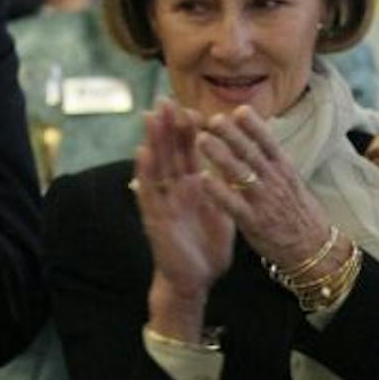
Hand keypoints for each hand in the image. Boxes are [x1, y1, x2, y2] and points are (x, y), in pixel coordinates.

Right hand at [134, 102, 234, 323]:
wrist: (196, 280)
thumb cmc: (207, 246)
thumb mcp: (221, 210)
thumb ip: (223, 187)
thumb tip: (236, 164)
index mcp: (193, 186)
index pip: (191, 152)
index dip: (191, 131)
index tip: (195, 107)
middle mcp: (175, 190)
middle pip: (171, 152)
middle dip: (168, 126)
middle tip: (165, 99)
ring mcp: (163, 202)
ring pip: (157, 166)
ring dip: (153, 141)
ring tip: (151, 116)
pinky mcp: (155, 218)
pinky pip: (149, 192)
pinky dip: (145, 172)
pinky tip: (142, 152)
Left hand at [188, 105, 338, 273]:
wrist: (312, 249)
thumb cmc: (299, 215)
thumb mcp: (292, 183)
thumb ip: (274, 163)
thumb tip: (259, 139)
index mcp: (285, 170)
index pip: (268, 142)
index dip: (254, 126)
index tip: (238, 110)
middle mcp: (274, 181)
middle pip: (251, 152)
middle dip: (231, 134)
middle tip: (213, 118)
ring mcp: (264, 201)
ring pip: (240, 173)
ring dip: (220, 155)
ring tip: (201, 139)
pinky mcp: (254, 221)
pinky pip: (233, 203)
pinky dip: (218, 190)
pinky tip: (203, 178)